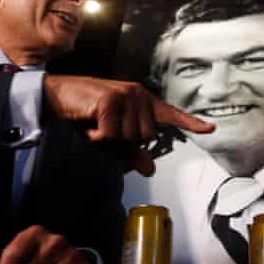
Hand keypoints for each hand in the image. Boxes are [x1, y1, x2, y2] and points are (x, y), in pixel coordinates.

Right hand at [42, 75, 214, 175]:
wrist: (54, 97)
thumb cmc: (82, 114)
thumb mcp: (109, 134)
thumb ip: (131, 151)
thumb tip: (150, 168)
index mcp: (142, 102)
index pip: (170, 114)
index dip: (190, 123)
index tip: (210, 129)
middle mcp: (138, 95)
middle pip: (146, 137)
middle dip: (124, 142)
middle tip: (103, 132)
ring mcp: (126, 95)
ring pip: (129, 138)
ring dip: (108, 140)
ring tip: (94, 126)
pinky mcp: (111, 100)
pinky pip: (111, 135)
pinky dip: (96, 138)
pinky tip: (87, 125)